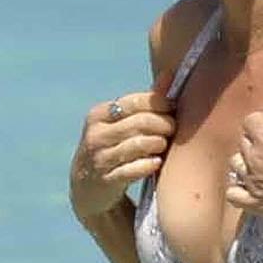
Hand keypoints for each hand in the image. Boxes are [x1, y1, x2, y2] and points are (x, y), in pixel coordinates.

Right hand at [69, 91, 171, 229]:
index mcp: (99, 115)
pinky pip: (133, 169)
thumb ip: (147, 101)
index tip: (173, 110)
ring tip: (164, 145)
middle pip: (140, 122)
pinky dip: (149, 165)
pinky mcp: (106, 180)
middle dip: (164, 125)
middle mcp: (96, 134)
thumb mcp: (122, 123)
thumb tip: (170, 74)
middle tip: (174, 130)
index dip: (160, 104)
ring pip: (138, 144)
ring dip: (158, 144)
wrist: (88, 188)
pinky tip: (157, 163)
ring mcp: (99, 158)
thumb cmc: (114, 147)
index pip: (136, 102)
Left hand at [225, 112, 262, 238]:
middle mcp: (252, 156)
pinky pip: (232, 191)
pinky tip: (251, 188)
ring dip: (247, 163)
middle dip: (258, 142)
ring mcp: (249, 180)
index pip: (251, 120)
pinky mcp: (251, 201)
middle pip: (244, 140)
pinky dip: (238, 188)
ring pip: (236, 164)